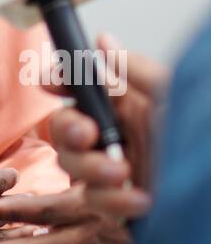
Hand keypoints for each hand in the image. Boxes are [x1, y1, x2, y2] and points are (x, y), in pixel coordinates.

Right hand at [47, 30, 163, 220]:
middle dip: (68, 130)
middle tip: (88, 135)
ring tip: (123, 172)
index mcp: (126, 105)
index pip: (80, 88)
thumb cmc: (204, 138)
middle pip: (63, 128)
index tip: (49, 82)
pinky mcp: (120, 202)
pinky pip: (96, 201)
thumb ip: (134, 70)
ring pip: (72, 165)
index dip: (59, 82)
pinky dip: (114, 200)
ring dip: (91, 168)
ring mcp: (114, 168)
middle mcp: (115, 134)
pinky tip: (142, 198)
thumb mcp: (171, 95)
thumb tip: (103, 41)